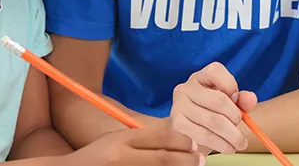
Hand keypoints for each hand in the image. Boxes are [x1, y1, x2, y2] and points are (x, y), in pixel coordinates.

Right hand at [66, 127, 203, 165]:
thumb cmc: (97, 155)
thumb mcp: (116, 139)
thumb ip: (142, 139)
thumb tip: (177, 140)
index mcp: (121, 140)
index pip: (159, 138)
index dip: (182, 141)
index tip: (193, 145)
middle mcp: (122, 158)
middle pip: (164, 160)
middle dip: (187, 160)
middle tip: (201, 160)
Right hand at [169, 62, 257, 154]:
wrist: (194, 131)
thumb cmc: (214, 113)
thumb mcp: (231, 104)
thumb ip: (243, 100)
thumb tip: (251, 99)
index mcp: (201, 76)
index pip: (216, 71)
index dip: (232, 88)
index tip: (239, 104)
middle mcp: (186, 87)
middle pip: (218, 101)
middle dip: (236, 119)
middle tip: (244, 132)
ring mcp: (179, 104)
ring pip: (213, 121)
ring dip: (231, 137)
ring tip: (240, 145)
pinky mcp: (177, 123)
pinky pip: (203, 135)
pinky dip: (219, 144)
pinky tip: (226, 147)